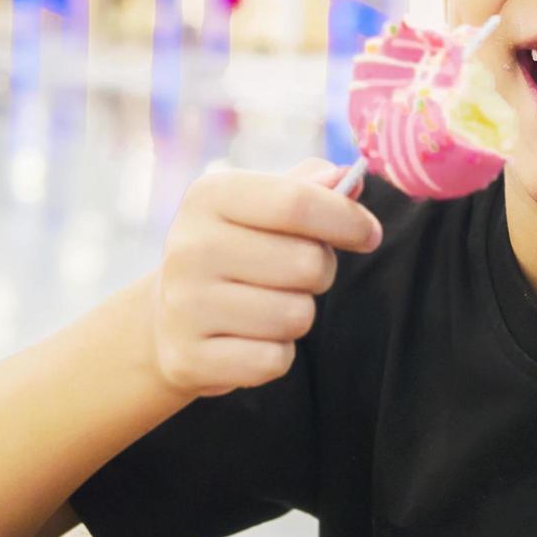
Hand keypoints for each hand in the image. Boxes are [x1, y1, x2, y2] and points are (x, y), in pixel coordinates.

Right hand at [147, 159, 380, 398]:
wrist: (168, 319)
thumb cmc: (234, 252)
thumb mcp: (259, 207)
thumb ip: (308, 188)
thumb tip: (349, 177)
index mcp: (209, 196)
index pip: (297, 202)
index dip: (347, 219)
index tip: (368, 233)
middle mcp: (189, 246)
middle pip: (307, 263)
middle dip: (321, 272)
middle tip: (297, 274)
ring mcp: (184, 305)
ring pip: (296, 316)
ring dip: (298, 315)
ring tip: (267, 305)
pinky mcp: (188, 358)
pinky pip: (274, 360)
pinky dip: (277, 354)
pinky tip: (249, 339)